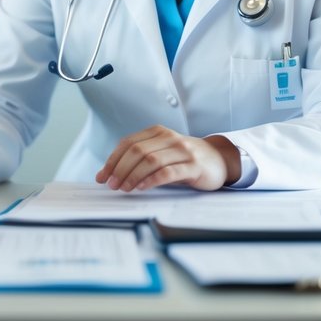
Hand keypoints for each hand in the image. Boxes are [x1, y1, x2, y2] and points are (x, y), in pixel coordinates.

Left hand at [95, 125, 240, 191]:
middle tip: (112, 184)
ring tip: (124, 188)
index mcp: (158, 132)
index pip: (128, 143)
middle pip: (137, 151)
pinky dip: (152, 180)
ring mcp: (183, 150)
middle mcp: (169, 138)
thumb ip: (141, 158)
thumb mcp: (162, 152)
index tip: (102, 176)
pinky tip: (142, 188)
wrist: (219, 159)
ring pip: (151, 160)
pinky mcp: (194, 165)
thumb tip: (112, 173)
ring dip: (133, 175)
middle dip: (120, 169)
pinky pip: (169, 171)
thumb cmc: (185, 158)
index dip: (112, 160)